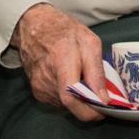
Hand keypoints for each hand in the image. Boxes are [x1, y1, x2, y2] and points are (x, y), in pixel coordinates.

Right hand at [12, 3, 106, 122]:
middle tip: (99, 92)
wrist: (33, 27)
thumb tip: (103, 99)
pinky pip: (59, 102)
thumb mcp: (89, 42)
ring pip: (67, 106)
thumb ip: (97, 72)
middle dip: (89, 104)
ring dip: (79, 99)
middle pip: (72, 105)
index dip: (89, 111)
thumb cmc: (63, 30)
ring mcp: (39, 86)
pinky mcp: (37, 92)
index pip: (71, 98)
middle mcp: (46, 77)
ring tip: (82, 79)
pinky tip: (69, 79)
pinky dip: (69, 96)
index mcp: (61, 61)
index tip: (104, 110)